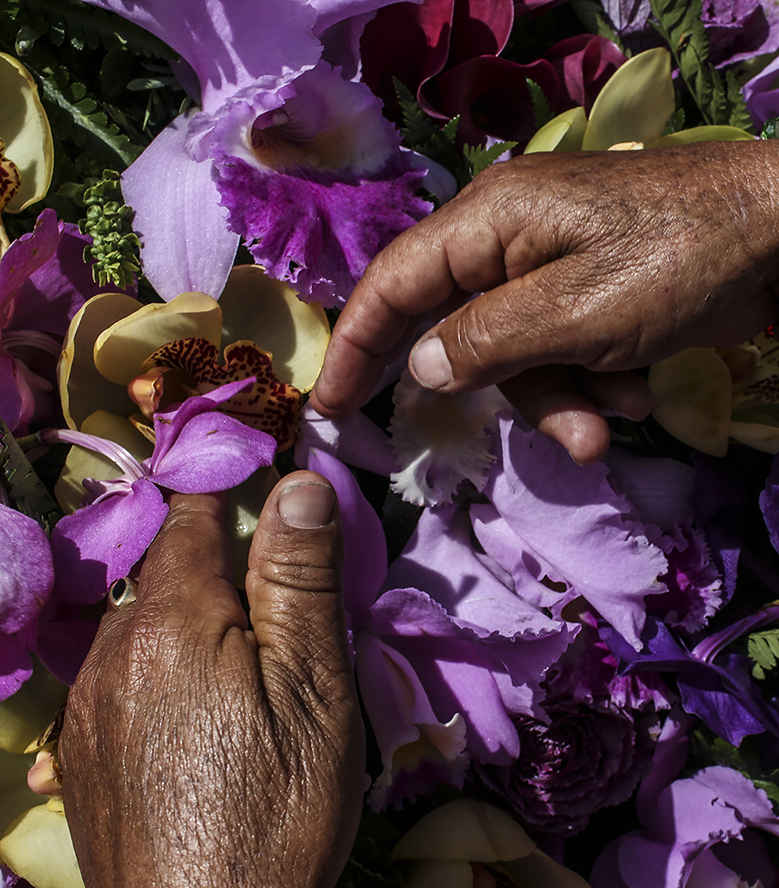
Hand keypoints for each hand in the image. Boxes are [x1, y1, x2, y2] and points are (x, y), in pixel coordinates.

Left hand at [59, 476, 364, 887]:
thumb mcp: (314, 689)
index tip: (245, 458)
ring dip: (184, 627)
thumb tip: (298, 482)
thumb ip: (300, 580)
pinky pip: (116, 684)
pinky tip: (187, 724)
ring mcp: (86, 707)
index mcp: (176, 622)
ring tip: (235, 677)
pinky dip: (155, 676)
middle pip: (165, 576)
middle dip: (214, 569)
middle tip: (270, 607)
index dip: (221, 481)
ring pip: (138, 631)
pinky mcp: (77, 757)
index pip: (193, 518)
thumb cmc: (278, 811)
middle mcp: (114, 652)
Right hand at [311, 140, 778, 462]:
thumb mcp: (576, 313)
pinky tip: (635, 390)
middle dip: (496, 391)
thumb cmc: (680, 260)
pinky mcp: (584, 290)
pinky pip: (556, 349)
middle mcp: (506, 239)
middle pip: (456, 328)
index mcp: (489, 224)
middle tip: (514, 434)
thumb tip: (423, 368)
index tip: (329, 405)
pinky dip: (588, 382)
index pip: (393, 284)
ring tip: (613, 419)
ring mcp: (547, 265)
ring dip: (560, 399)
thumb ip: (489, 343)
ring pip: (513, 354)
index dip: (354, 344)